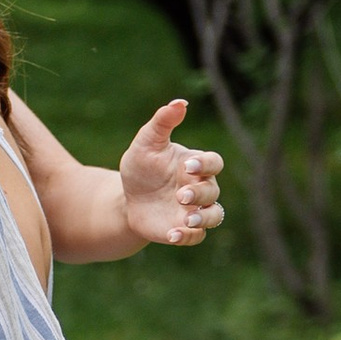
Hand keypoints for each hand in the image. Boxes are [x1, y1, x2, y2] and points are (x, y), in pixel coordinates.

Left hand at [118, 101, 223, 247]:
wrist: (127, 198)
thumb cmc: (142, 167)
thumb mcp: (146, 143)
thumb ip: (162, 122)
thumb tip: (180, 102)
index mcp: (196, 165)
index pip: (214, 162)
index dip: (206, 165)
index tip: (189, 167)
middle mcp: (201, 187)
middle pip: (213, 190)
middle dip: (199, 193)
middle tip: (181, 195)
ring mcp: (195, 210)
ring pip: (214, 215)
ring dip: (204, 218)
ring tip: (188, 219)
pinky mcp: (185, 229)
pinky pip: (196, 236)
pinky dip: (188, 236)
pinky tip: (173, 235)